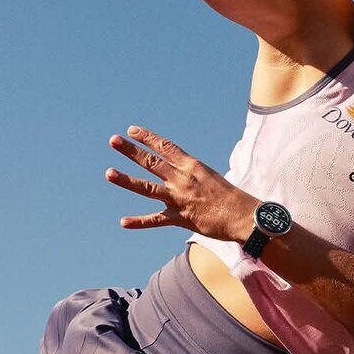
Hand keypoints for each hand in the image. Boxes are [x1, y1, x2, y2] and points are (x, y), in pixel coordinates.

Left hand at [105, 126, 253, 240]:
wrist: (244, 215)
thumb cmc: (233, 198)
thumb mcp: (212, 179)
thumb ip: (194, 177)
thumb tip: (183, 177)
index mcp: (192, 166)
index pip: (166, 147)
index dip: (148, 138)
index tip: (132, 130)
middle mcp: (183, 179)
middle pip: (152, 162)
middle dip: (131, 151)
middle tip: (113, 140)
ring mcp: (180, 198)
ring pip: (147, 187)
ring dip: (126, 180)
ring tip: (108, 173)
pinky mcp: (181, 217)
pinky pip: (156, 220)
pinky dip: (139, 222)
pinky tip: (123, 222)